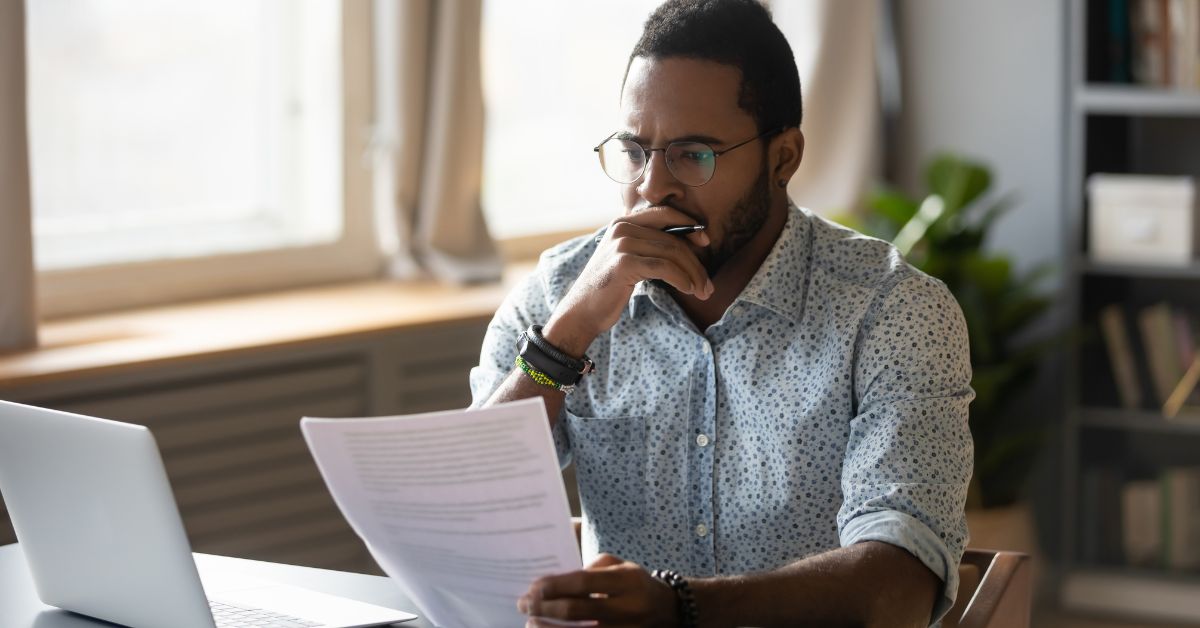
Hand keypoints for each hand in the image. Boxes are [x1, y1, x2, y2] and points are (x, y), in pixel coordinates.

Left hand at [518, 553, 679, 627]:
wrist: (668, 610)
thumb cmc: (635, 583)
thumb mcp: (620, 565)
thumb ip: (590, 570)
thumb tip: (554, 582)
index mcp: (627, 581)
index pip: (584, 583)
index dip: (556, 585)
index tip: (533, 586)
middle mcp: (627, 608)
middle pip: (578, 611)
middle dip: (546, 608)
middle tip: (523, 604)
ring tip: (530, 623)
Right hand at [543, 207, 713, 356]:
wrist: (581, 312)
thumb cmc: (608, 289)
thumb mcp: (627, 259)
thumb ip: (648, 246)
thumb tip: (689, 245)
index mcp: (622, 222)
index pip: (665, 215)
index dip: (689, 226)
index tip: (706, 243)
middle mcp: (621, 227)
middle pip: (673, 239)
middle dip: (695, 262)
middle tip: (707, 284)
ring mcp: (622, 244)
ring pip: (672, 253)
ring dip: (693, 274)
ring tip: (702, 291)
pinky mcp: (624, 262)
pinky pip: (664, 267)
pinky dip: (682, 279)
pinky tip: (688, 290)